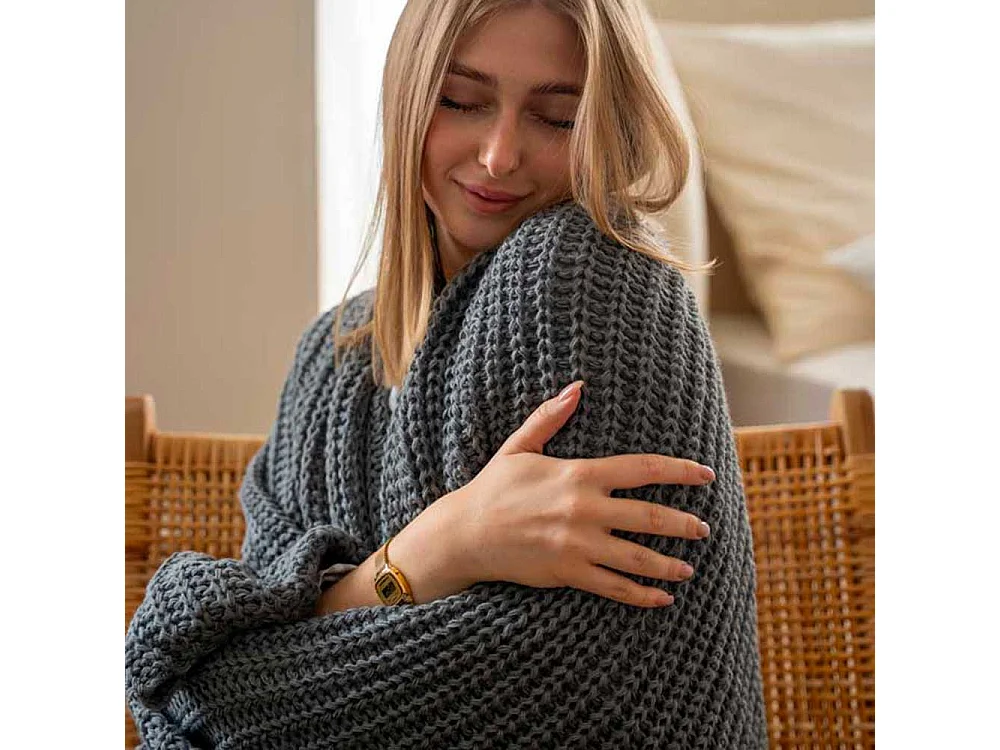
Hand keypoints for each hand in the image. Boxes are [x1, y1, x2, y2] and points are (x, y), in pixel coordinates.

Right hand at [455, 380, 713, 608]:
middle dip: (684, 523)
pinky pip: (614, 587)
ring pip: (638, 557)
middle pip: (650, 516)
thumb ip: (550, 417)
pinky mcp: (568, 573)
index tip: (705, 474)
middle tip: (704, 528)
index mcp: (578, 474)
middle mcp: (584, 509)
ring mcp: (578, 545)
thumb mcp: (520, 447)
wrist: (465, 534)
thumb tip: (577, 387)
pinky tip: (662, 597)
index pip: (642, 469)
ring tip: (689, 567)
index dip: (679, 471)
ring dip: (670, 564)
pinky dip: (642, 595)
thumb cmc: (493, 488)